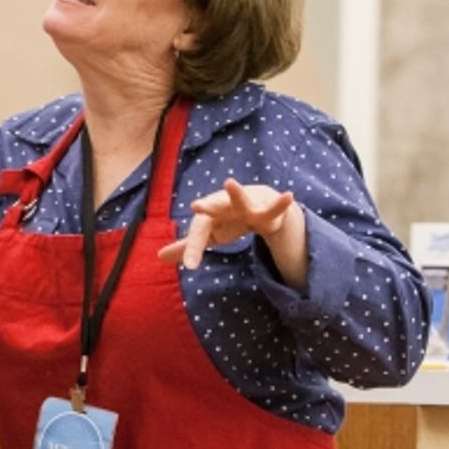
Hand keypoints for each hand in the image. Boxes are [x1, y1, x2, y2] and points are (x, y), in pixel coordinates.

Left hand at [158, 178, 298, 269]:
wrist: (258, 203)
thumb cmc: (228, 219)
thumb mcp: (208, 235)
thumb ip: (185, 246)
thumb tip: (159, 257)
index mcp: (209, 217)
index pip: (198, 234)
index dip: (193, 249)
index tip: (190, 267)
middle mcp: (224, 207)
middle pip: (213, 209)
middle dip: (206, 207)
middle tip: (195, 205)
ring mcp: (245, 206)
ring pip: (239, 199)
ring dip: (235, 192)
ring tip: (229, 182)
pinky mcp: (265, 209)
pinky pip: (274, 207)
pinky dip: (281, 202)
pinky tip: (289, 195)